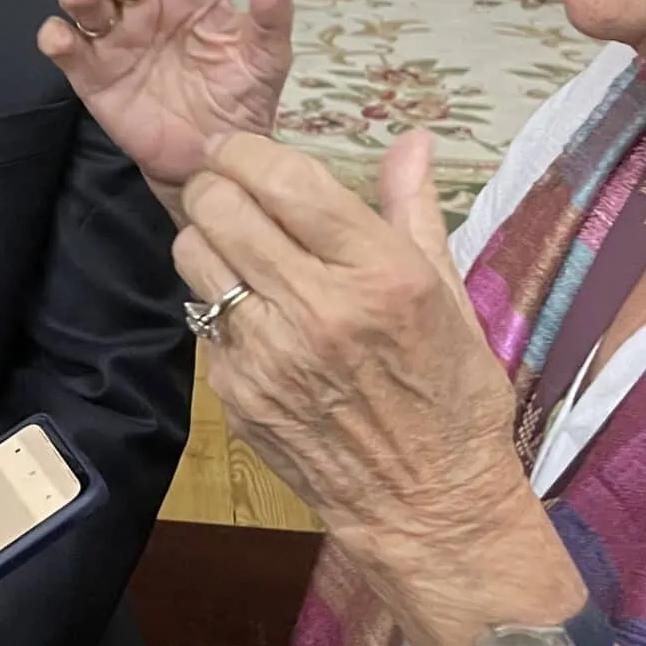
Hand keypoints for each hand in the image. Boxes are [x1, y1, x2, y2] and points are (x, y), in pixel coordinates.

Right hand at [37, 0, 293, 211]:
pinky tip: (61, 39)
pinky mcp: (93, 75)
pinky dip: (56, 38)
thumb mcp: (267, 57)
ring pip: (86, 2)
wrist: (216, 159)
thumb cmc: (242, 98)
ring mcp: (117, 40)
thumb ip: (272, 16)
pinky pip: (67, 49)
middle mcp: (147, 7)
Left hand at [176, 129, 524, 559]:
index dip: (245, 150)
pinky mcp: (237, 394)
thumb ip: (414, 209)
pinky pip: (202, 320)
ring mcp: (268, 355)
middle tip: (228, 188)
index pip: (283, 179)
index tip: (239, 148)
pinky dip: (218, 304)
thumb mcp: (450, 295)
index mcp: (379, 274)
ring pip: (194, 255)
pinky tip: (253, 314)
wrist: (428, 506)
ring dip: (206, 237)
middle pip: (220, 207)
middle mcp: (318, 309)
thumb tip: (411, 139)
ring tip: (237, 246)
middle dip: (215, 183)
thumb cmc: (451, 397)